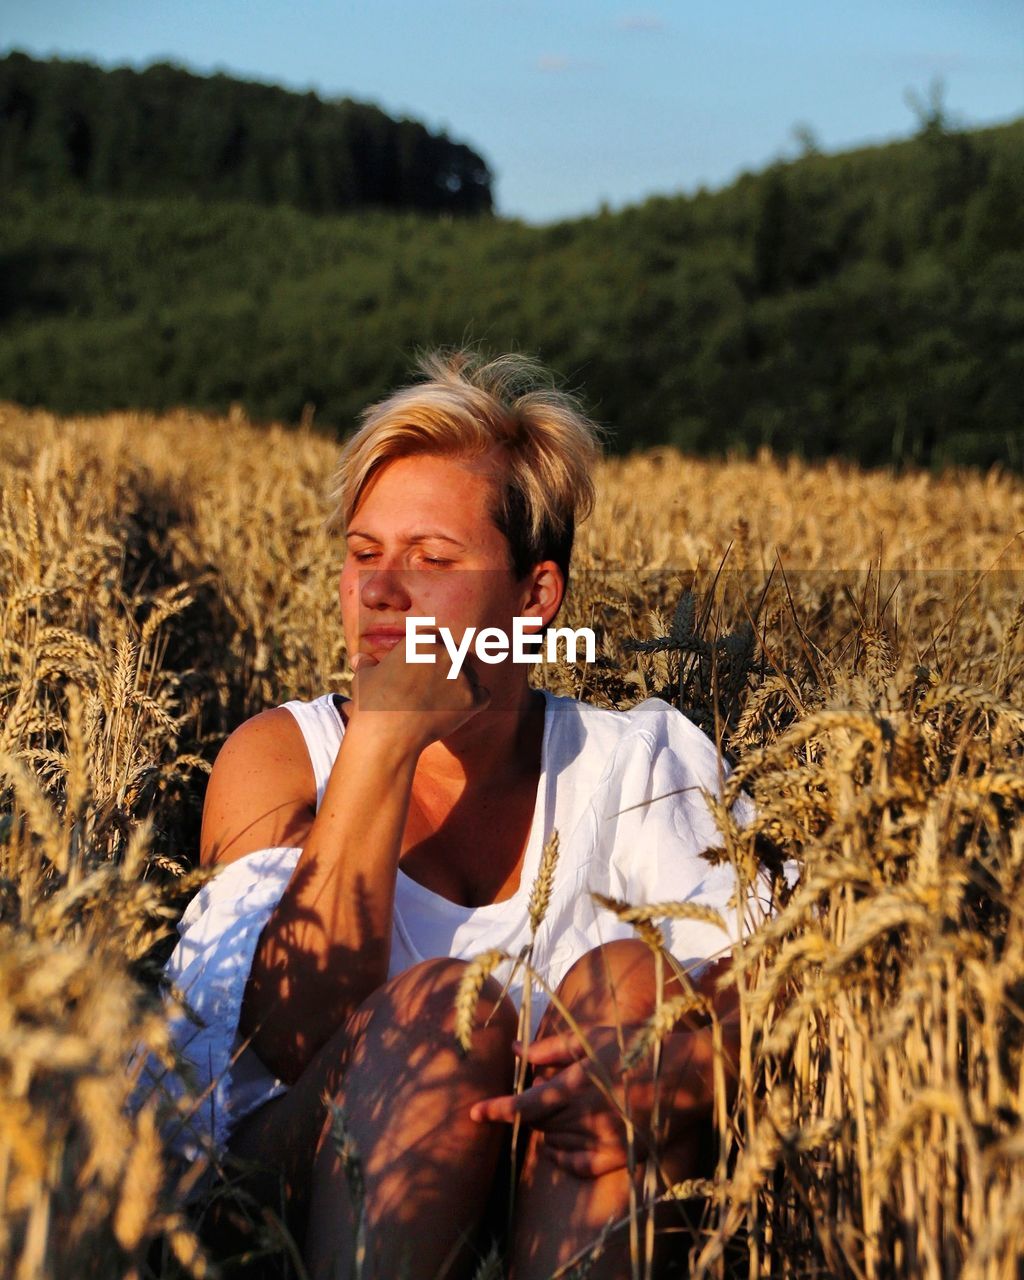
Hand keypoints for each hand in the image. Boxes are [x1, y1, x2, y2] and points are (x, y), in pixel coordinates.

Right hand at [347, 633, 490, 755]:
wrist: (387, 733)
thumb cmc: (373, 704)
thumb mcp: (364, 677)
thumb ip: (367, 664)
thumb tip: (360, 659)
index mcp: (423, 640)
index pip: (438, 641)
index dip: (433, 656)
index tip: (425, 672)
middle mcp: (446, 652)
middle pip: (457, 656)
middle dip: (450, 669)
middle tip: (437, 688)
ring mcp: (462, 675)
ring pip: (472, 675)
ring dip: (463, 686)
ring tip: (443, 703)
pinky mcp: (472, 698)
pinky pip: (483, 696)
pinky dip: (474, 703)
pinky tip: (458, 711)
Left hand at [470, 1026, 649, 1178]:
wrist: (688, 1074)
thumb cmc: (638, 1045)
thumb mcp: (593, 1037)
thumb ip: (552, 1047)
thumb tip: (515, 1049)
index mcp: (577, 1083)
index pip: (525, 1105)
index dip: (497, 1110)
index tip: (473, 1114)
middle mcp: (587, 1115)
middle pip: (539, 1124)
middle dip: (528, 1113)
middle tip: (535, 1096)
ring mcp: (604, 1140)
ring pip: (556, 1143)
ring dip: (545, 1131)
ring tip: (554, 1112)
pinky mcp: (619, 1157)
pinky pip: (578, 1166)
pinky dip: (562, 1158)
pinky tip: (556, 1148)